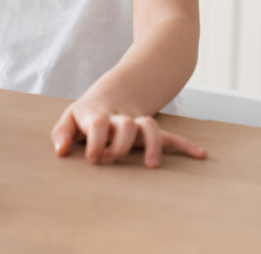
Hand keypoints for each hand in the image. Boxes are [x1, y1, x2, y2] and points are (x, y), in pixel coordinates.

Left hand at [50, 99, 206, 167]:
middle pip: (127, 125)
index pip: (99, 125)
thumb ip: (62, 133)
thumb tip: (61, 152)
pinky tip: (200, 155)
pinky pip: (169, 136)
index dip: (98, 141)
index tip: (95, 158)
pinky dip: (185, 145)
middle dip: (122, 144)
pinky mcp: (149, 132)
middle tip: (114, 157)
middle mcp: (119, 119)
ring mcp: (136, 125)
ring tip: (152, 165)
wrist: (112, 95)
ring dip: (153, 144)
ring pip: (150, 127)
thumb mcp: (70, 119)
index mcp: (98, 116)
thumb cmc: (86, 115)